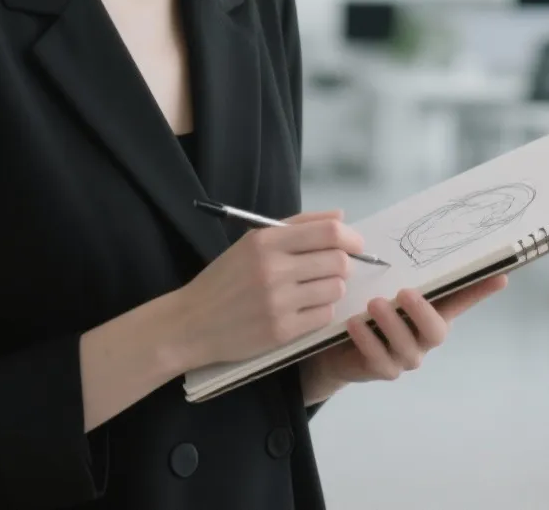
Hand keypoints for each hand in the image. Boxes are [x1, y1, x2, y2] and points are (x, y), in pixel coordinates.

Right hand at [168, 209, 364, 369]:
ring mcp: (279, 302)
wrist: (193, 322)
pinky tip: (303, 309)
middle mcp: (273, 269)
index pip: (328, 233)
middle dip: (343, 265)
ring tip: (312, 290)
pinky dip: (321, 311)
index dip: (351, 238)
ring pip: (335, 289)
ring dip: (332, 289)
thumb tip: (341, 217)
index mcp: (266, 242)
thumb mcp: (252, 243)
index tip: (356, 245)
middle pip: (338, 262)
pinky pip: (324, 315)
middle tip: (331, 270)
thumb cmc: (225, 280)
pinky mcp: (282, 330)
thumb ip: (297, 226)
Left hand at [300, 274, 507, 399]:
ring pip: (407, 346)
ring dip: (390, 324)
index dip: (480, 290)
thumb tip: (392, 230)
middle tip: (405, 292)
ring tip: (373, 304)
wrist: (333, 344)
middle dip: (423, 312)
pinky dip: (367, 340)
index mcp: (431, 311)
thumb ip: (393, 266)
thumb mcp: (379, 283)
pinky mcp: (382, 369)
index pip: (461, 299)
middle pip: (437, 331)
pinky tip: (354, 323)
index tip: (501, 275)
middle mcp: (424, 336)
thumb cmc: (363, 306)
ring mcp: (405, 356)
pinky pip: (379, 359)